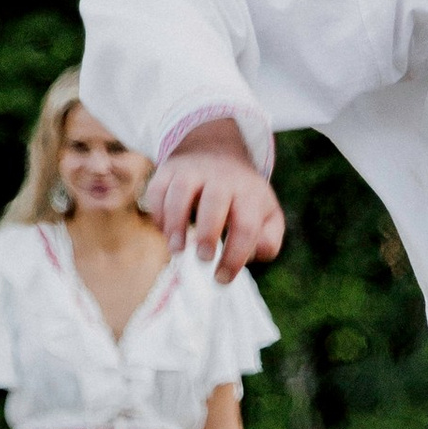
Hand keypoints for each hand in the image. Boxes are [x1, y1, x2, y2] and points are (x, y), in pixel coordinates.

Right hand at [148, 149, 283, 277]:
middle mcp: (221, 177)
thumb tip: (252, 256)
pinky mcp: (168, 170)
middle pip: (214, 202)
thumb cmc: (242, 196)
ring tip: (177, 250)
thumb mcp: (267, 213)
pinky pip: (158, 191)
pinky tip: (166, 232)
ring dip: (176, 224)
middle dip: (208, 234)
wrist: (217, 150)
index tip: (222, 278)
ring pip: (180, 193)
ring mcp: (192, 171)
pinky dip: (158, 214)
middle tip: (204, 259)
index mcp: (249, 192)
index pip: (246, 226)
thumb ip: (269, 239)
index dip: (235, 256)